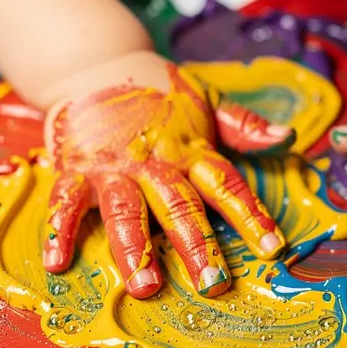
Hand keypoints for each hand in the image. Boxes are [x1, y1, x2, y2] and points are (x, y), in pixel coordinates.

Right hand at [44, 51, 294, 298]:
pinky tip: (58, 263)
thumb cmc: (157, 91)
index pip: (227, 185)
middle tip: (213, 283)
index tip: (273, 248)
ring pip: (126, 212)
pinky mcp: (75, 169)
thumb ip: (244, 126)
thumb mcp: (206, 100)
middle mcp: (153, 163)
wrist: (95, 61)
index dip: (251, 216)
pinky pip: (66, 203)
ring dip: (134, 249)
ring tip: (145, 285)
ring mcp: (112, 168)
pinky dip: (59, 232)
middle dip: (196, 245)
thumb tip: (288, 136)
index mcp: (189, 150)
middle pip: (179, 207)